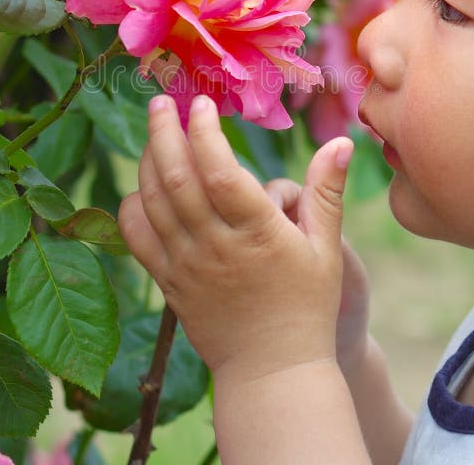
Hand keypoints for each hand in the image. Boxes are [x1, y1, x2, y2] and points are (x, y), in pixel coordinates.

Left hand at [118, 94, 354, 388]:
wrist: (271, 371)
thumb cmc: (306, 306)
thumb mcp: (326, 249)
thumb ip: (327, 192)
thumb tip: (342, 142)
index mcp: (257, 233)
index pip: (221, 171)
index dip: (205, 132)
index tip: (202, 103)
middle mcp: (215, 245)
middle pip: (178, 178)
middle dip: (164, 131)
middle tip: (161, 101)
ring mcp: (187, 265)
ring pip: (153, 202)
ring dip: (147, 159)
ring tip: (154, 130)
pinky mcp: (169, 282)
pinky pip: (137, 238)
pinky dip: (131, 205)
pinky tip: (140, 184)